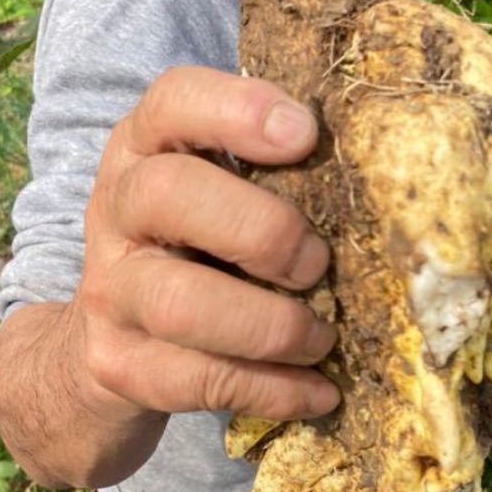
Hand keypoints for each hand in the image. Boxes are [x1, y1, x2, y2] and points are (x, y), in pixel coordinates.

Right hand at [73, 67, 339, 422]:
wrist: (112, 342)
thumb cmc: (196, 250)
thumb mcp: (221, 195)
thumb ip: (272, 177)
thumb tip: (382, 187)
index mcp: (147, 150)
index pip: (174, 100)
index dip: (239, 109)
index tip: (306, 136)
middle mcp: (117, 209)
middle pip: (171, 194)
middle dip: (263, 230)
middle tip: (317, 264)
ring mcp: (110, 290)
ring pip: (183, 303)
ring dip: (274, 327)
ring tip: (323, 337)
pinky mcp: (118, 364)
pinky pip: (199, 380)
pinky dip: (274, 390)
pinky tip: (320, 392)